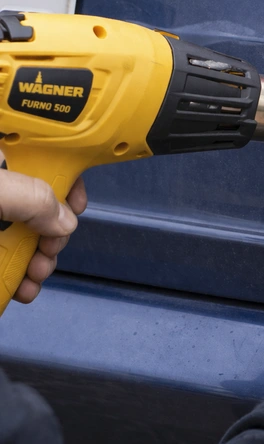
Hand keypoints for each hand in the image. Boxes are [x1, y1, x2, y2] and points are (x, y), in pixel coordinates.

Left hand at [0, 155, 86, 302]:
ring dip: (41, 259)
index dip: (67, 177)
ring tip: (37, 274)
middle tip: (50, 248)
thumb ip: (32, 198)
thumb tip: (65, 220)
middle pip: (40, 202)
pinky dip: (19, 276)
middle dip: (54, 232)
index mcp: (2, 161)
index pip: (44, 155)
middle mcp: (0, 188)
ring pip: (26, 234)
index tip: (77, 204)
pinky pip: (8, 258)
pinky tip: (23, 288)